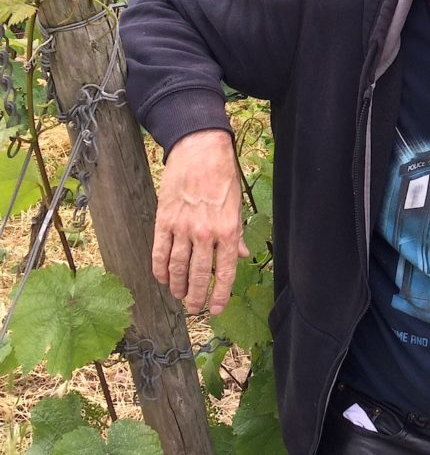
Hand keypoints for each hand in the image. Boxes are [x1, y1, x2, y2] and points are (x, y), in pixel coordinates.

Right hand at [152, 129, 249, 314]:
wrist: (200, 150)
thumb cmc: (223, 176)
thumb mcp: (237, 205)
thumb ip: (237, 234)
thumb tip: (240, 256)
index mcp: (227, 230)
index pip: (224, 272)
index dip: (220, 294)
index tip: (216, 309)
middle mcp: (205, 232)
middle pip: (198, 274)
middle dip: (196, 296)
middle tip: (194, 308)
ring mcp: (182, 227)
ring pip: (177, 267)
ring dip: (177, 286)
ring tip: (179, 296)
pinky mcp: (164, 220)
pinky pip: (160, 251)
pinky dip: (160, 269)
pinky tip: (162, 279)